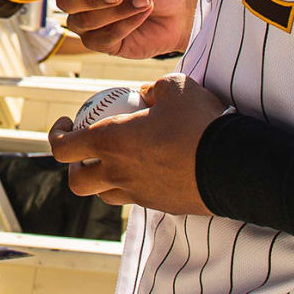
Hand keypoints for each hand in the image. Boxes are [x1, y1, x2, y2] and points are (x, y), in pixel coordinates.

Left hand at [46, 73, 224, 214]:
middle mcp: (119, 173)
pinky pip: (138, 199)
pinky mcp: (162, 206)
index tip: (67, 123)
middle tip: (88, 152)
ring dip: (105, 180)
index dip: (57, 134)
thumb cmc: (201, 122)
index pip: (63, 148)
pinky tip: (154, 168)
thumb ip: (152, 89)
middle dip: (76, 168)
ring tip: (120, 160)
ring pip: (106, 195)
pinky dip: (137, 186)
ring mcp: (140, 194)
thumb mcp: (175, 87)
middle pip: (77, 182)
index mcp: (112, 141)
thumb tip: (145, 96)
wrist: (236, 165)